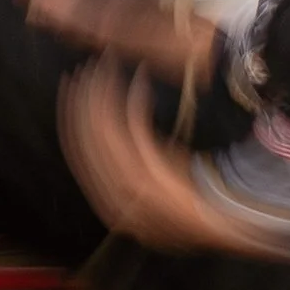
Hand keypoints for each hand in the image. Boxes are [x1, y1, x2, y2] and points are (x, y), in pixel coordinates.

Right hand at [60, 60, 259, 254]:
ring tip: (109, 67)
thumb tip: (100, 116)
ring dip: (105, 93)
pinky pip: (134, 128)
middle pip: (86, 137)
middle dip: (84, 97)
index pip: (75, 149)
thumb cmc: (185, 199)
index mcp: (104, 198)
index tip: (71, 85)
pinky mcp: (151, 177)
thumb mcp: (146, 177)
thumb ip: (122, 156)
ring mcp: (130, 187)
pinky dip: (134, 100)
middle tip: (87, 68)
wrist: (220, 222)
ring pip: (105, 130)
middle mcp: (110, 194)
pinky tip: (140, 80)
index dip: (69, 114)